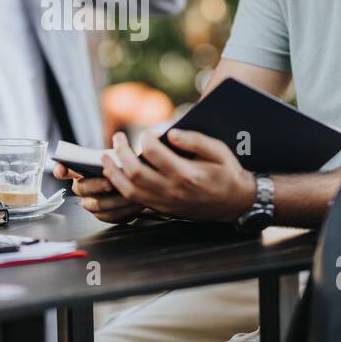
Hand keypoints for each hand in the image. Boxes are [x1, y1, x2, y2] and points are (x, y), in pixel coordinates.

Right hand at [53, 162, 143, 223]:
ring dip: (113, 199)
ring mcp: (91, 203)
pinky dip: (123, 211)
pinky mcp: (106, 214)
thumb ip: (108, 157)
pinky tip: (134, 203)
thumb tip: (108, 157)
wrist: (137, 180)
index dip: (61, 170)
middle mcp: (82, 188)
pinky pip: (110, 216)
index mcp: (79, 171)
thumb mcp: (115, 156)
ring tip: (127, 193)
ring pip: (96, 205)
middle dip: (96, 184)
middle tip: (110, 181)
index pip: (63, 170)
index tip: (63, 169)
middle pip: (80, 188)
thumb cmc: (123, 166)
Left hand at [100, 129, 256, 223]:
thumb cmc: (227, 173)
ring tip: (105, 157)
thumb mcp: (219, 151)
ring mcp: (166, 202)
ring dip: (113, 173)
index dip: (145, 139)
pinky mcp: (162, 209)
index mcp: (187, 174)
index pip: (155, 154)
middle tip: (117, 139)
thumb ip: (195, 140)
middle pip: (135, 173)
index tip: (146, 132)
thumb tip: (170, 132)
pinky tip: (115, 174)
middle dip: (121, 153)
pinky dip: (120, 186)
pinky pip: (134, 200)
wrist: (235, 203)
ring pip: (129, 190)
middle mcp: (173, 190)